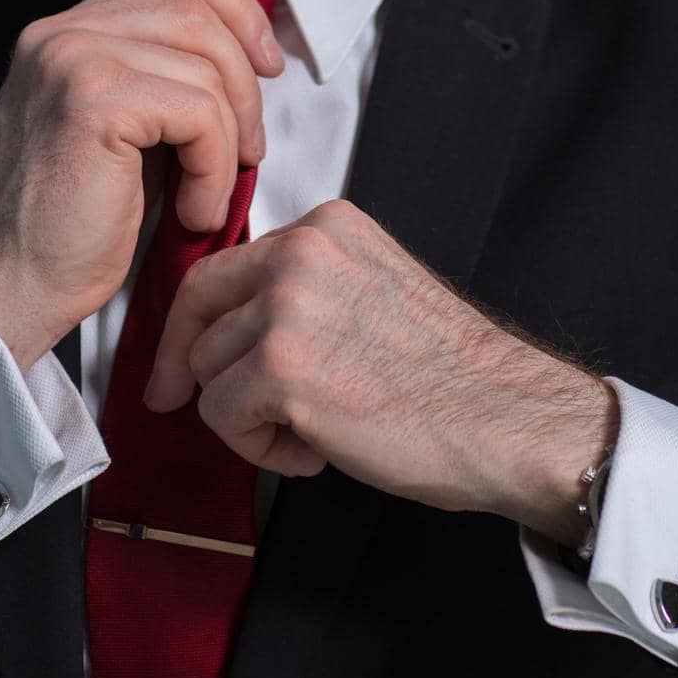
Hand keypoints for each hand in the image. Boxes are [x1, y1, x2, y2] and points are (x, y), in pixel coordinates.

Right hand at [0, 0, 283, 372]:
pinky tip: (192, 209)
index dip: (235, 9)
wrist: (12, 288)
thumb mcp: (124, 128)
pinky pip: (199, 114)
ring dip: (231, 138)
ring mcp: (72, 60)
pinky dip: (214, 168)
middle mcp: (61, 32)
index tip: (266, 61)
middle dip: (245, 79)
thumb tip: (248, 52)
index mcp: (66, 30)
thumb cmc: (71, 224)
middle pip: (198, 9)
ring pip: (206, 65)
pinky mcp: (92, 102)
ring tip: (209, 192)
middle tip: (252, 146)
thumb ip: (161, 75)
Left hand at [143, 199, 618, 544]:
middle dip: (185, 362)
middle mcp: (301, 253)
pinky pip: (222, 417)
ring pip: (208, 369)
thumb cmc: (448, 372)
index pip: (222, 264)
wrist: (503, 415)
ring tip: (311, 428)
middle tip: (175, 399)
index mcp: (324, 228)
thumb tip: (230, 327)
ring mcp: (287, 306)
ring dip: (247, 414)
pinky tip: (316, 448)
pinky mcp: (280, 367)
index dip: (193, 319)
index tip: (179, 355)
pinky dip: (260, 449)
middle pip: (197, 306)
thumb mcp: (368, 287)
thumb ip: (302, 288)